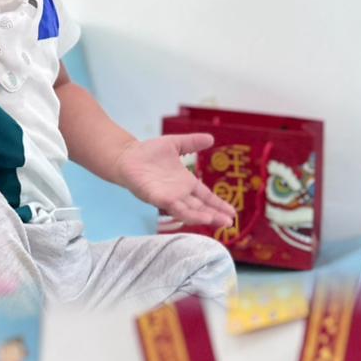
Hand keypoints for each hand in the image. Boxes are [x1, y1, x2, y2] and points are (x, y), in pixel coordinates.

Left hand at [113, 134, 235, 228]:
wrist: (127, 155)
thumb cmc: (148, 152)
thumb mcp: (175, 144)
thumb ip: (192, 142)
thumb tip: (211, 138)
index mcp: (185, 183)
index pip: (206, 197)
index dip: (218, 204)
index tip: (232, 212)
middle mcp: (179, 194)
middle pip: (200, 208)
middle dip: (215, 215)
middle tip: (229, 222)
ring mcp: (169, 198)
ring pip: (189, 212)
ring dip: (203, 217)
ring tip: (217, 221)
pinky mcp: (157, 198)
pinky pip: (173, 208)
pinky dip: (186, 213)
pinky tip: (197, 217)